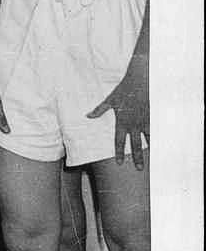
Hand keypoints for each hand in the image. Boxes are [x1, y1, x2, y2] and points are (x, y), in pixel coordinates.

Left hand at [88, 54, 147, 168]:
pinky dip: (158, 138)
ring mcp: (145, 121)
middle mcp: (134, 124)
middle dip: (137, 157)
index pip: (119, 141)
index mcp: (122, 122)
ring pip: (148, 139)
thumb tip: (88, 116)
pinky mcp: (153, 117)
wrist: (140, 81)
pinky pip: (156, 130)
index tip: (119, 163)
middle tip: (139, 169)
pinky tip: (161, 147)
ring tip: (152, 160)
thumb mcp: (110, 100)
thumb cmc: (124, 90)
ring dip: (150, 150)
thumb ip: (99, 110)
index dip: (119, 152)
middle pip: (136, 144)